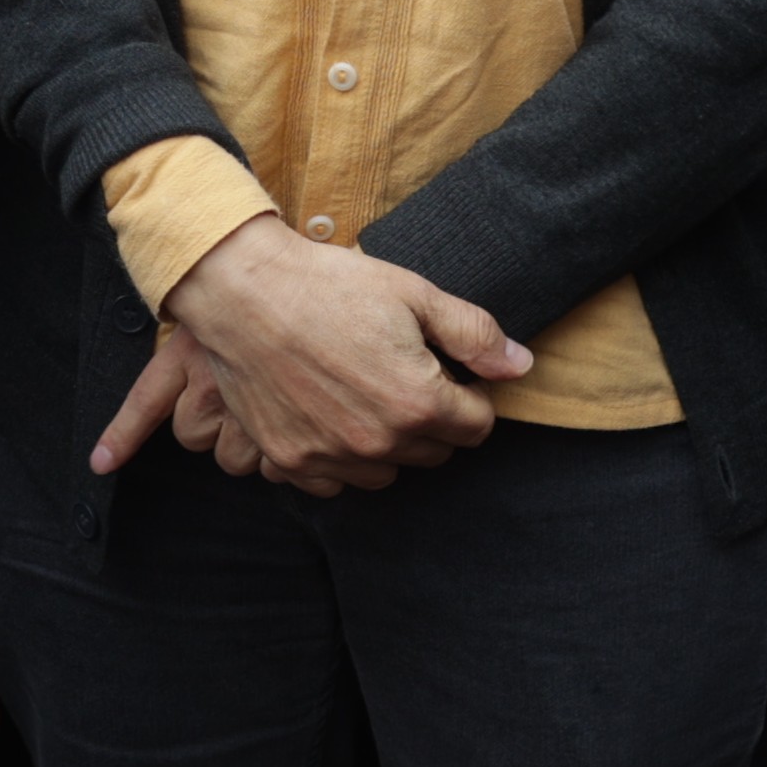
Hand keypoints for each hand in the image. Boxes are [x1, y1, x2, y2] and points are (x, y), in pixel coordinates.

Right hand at [100, 216, 530, 494]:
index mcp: (418, 401)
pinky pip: (334, 482)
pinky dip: (339, 459)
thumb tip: (521, 367)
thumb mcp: (414, 293)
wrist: (244, 290)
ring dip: (388, 444)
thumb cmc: (330, 284)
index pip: (477, 426)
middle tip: (405, 374)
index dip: (470, 395)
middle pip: (435, 452)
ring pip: (386, 472)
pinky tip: (331, 418)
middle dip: (433, 419)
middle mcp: (378, 442)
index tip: (449, 371)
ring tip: (368, 395)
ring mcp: (330, 456)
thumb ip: (475, 335)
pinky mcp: (290, 459)